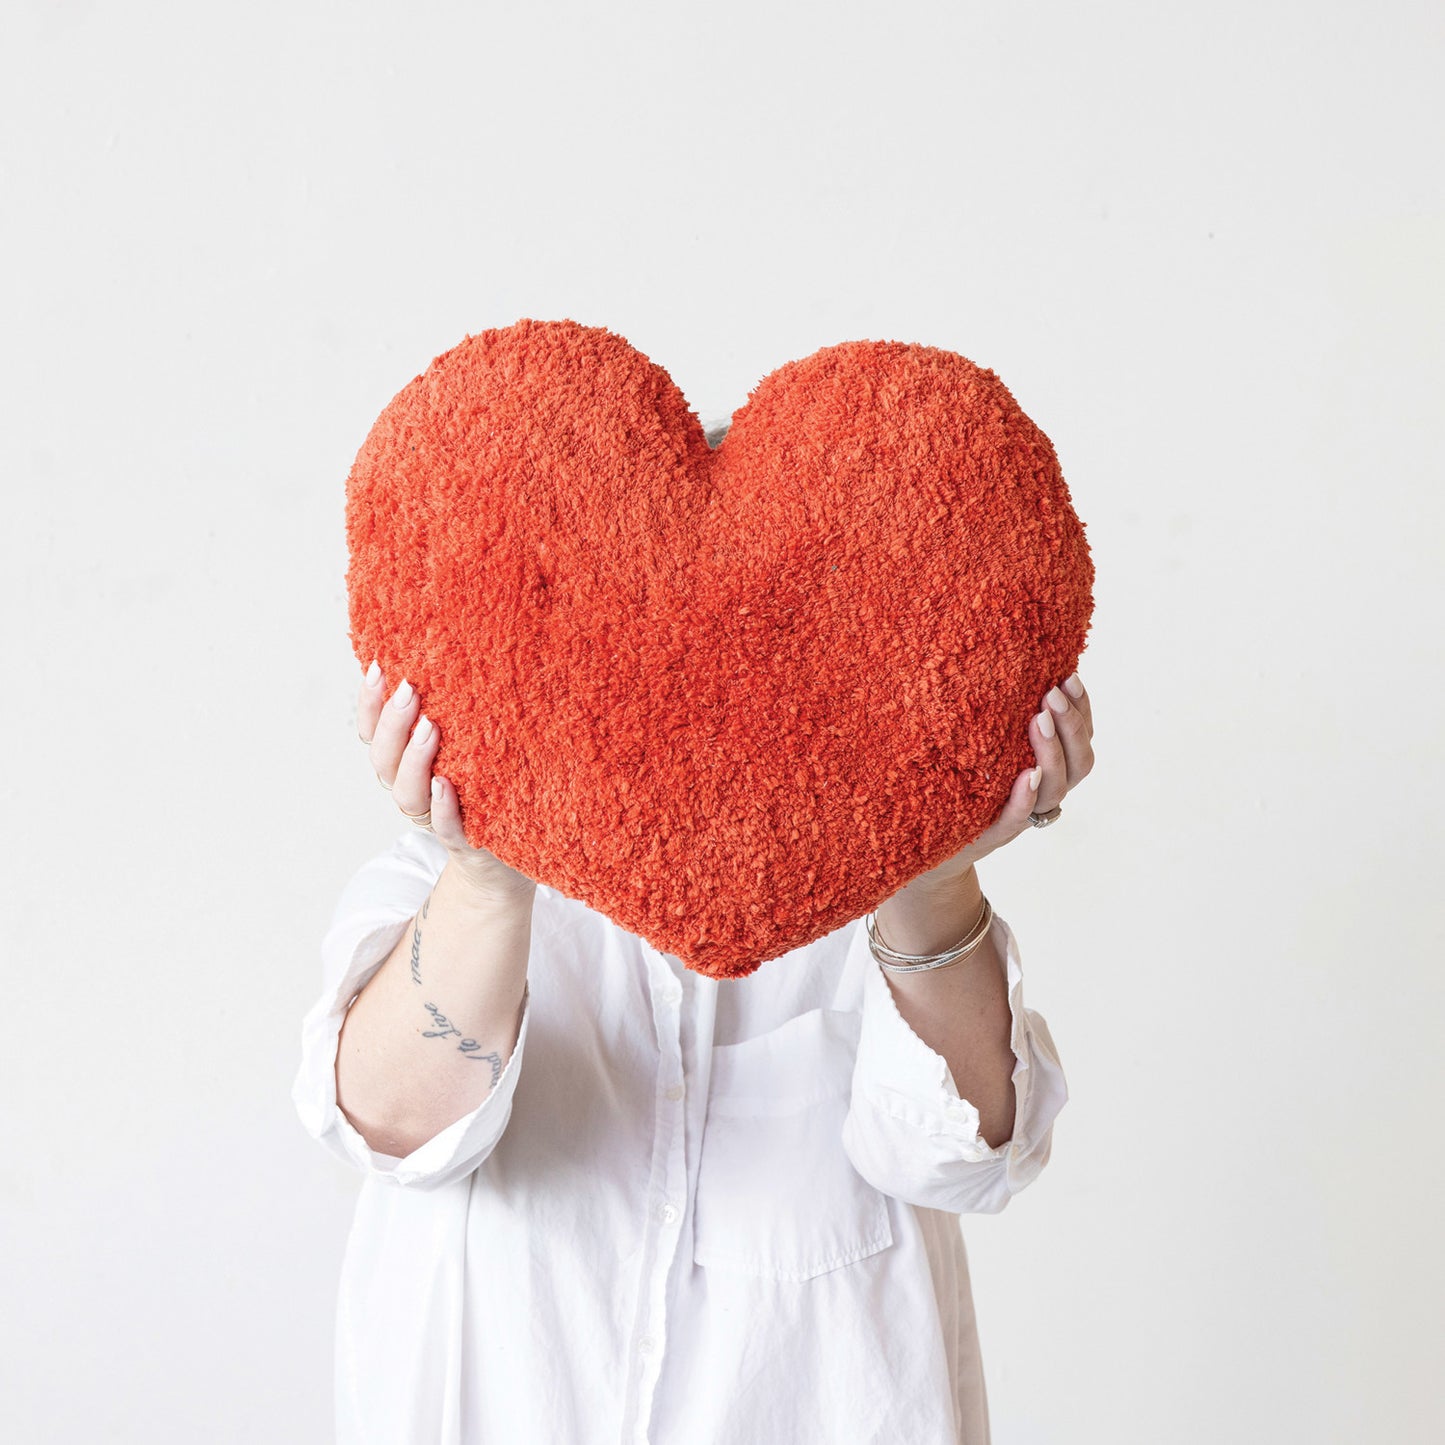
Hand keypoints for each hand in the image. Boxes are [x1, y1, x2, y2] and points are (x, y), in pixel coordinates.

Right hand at [356, 661, 537, 902]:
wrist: (506, 857)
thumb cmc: (485, 788)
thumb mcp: (466, 745)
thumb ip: (451, 714)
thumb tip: (450, 656)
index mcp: (404, 765)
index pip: (373, 733)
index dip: (369, 703)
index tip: (379, 666)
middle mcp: (412, 791)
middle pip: (383, 760)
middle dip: (392, 723)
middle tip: (410, 689)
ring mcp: (434, 816)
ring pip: (407, 794)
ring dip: (414, 759)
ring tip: (430, 727)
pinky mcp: (464, 839)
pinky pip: (447, 826)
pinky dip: (443, 806)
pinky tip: (446, 784)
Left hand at [909, 670, 1095, 890]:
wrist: (931, 843)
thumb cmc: (963, 787)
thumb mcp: (987, 748)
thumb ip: (1005, 722)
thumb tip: (1009, 669)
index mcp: (1050, 771)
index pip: (1082, 740)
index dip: (1082, 710)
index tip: (1069, 676)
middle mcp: (1044, 794)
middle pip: (1078, 764)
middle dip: (1070, 726)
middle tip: (1051, 693)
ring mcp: (1023, 816)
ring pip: (1053, 789)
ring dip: (1051, 752)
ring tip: (1038, 720)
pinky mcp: (995, 834)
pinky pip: (1017, 817)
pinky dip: (1024, 796)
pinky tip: (1026, 774)